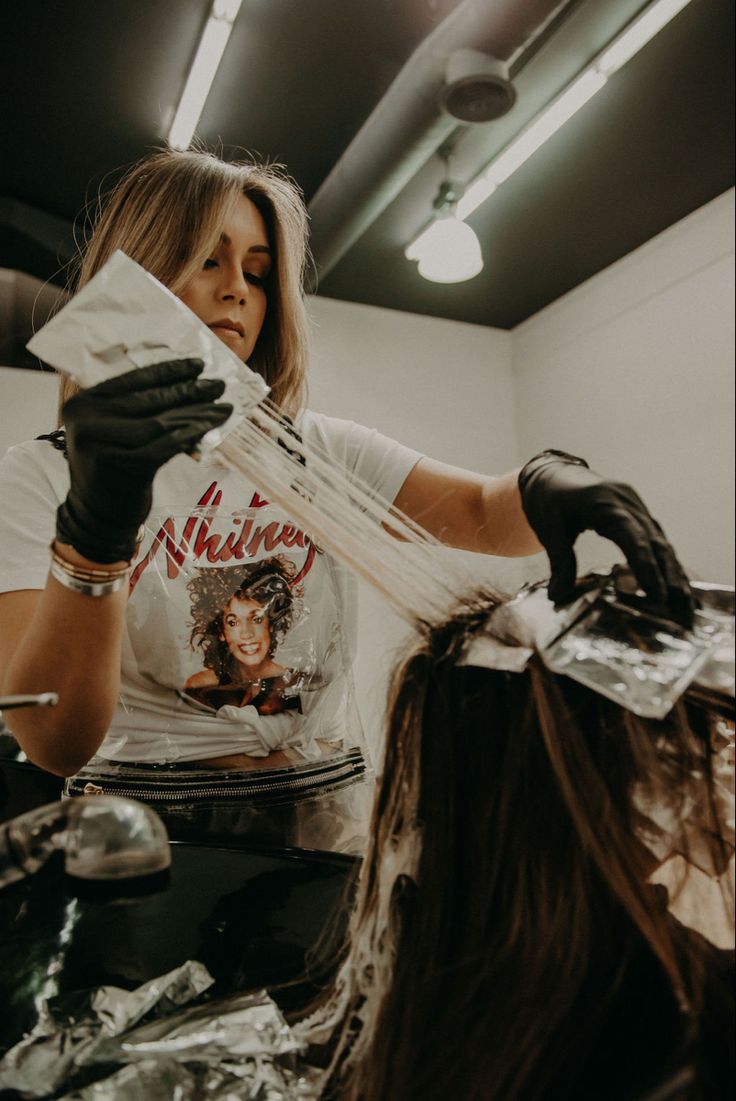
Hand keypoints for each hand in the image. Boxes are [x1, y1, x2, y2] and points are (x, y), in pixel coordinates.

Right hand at [57, 359, 231, 562]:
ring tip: (223, 408)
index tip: (198, 365)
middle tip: (218, 385)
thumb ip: (135, 409)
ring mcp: (101, 444)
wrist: (98, 516)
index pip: (131, 380)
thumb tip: (189, 383)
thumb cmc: (113, 468)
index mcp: (83, 404)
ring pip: (159, 423)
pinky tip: (208, 429)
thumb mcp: (113, 432)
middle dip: (188, 391)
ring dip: (195, 414)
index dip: (168, 371)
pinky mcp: (121, 466)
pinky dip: (188, 436)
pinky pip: (163, 447)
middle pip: (148, 400)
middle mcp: (86, 421)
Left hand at [518, 450, 694, 626]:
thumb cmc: (548, 499)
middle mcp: (627, 501)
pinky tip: (678, 586)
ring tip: (687, 604)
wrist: (553, 473)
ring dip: (674, 572)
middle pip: (654, 540)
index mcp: (604, 501)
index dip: (646, 566)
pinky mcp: (638, 513)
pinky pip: (657, 539)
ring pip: (661, 541)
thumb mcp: (548, 528)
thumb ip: (559, 560)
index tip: (657, 594)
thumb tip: (558, 596)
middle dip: (670, 575)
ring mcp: (635, 506)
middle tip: (682, 607)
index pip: (632, 536)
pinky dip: (667, 562)